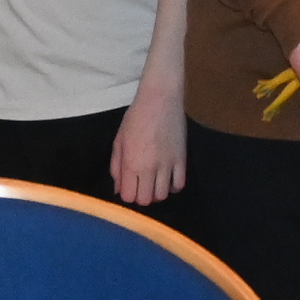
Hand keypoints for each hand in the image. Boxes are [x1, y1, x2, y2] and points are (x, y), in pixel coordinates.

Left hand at [111, 85, 187, 210]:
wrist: (160, 99)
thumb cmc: (135, 117)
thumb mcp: (119, 141)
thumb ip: (116, 167)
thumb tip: (118, 189)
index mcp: (131, 163)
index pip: (129, 196)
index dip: (127, 194)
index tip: (128, 186)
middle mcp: (150, 168)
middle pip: (146, 200)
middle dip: (140, 196)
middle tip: (140, 185)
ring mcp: (168, 165)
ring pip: (163, 195)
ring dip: (156, 193)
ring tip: (153, 182)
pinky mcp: (182, 159)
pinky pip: (179, 185)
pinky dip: (173, 187)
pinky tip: (167, 179)